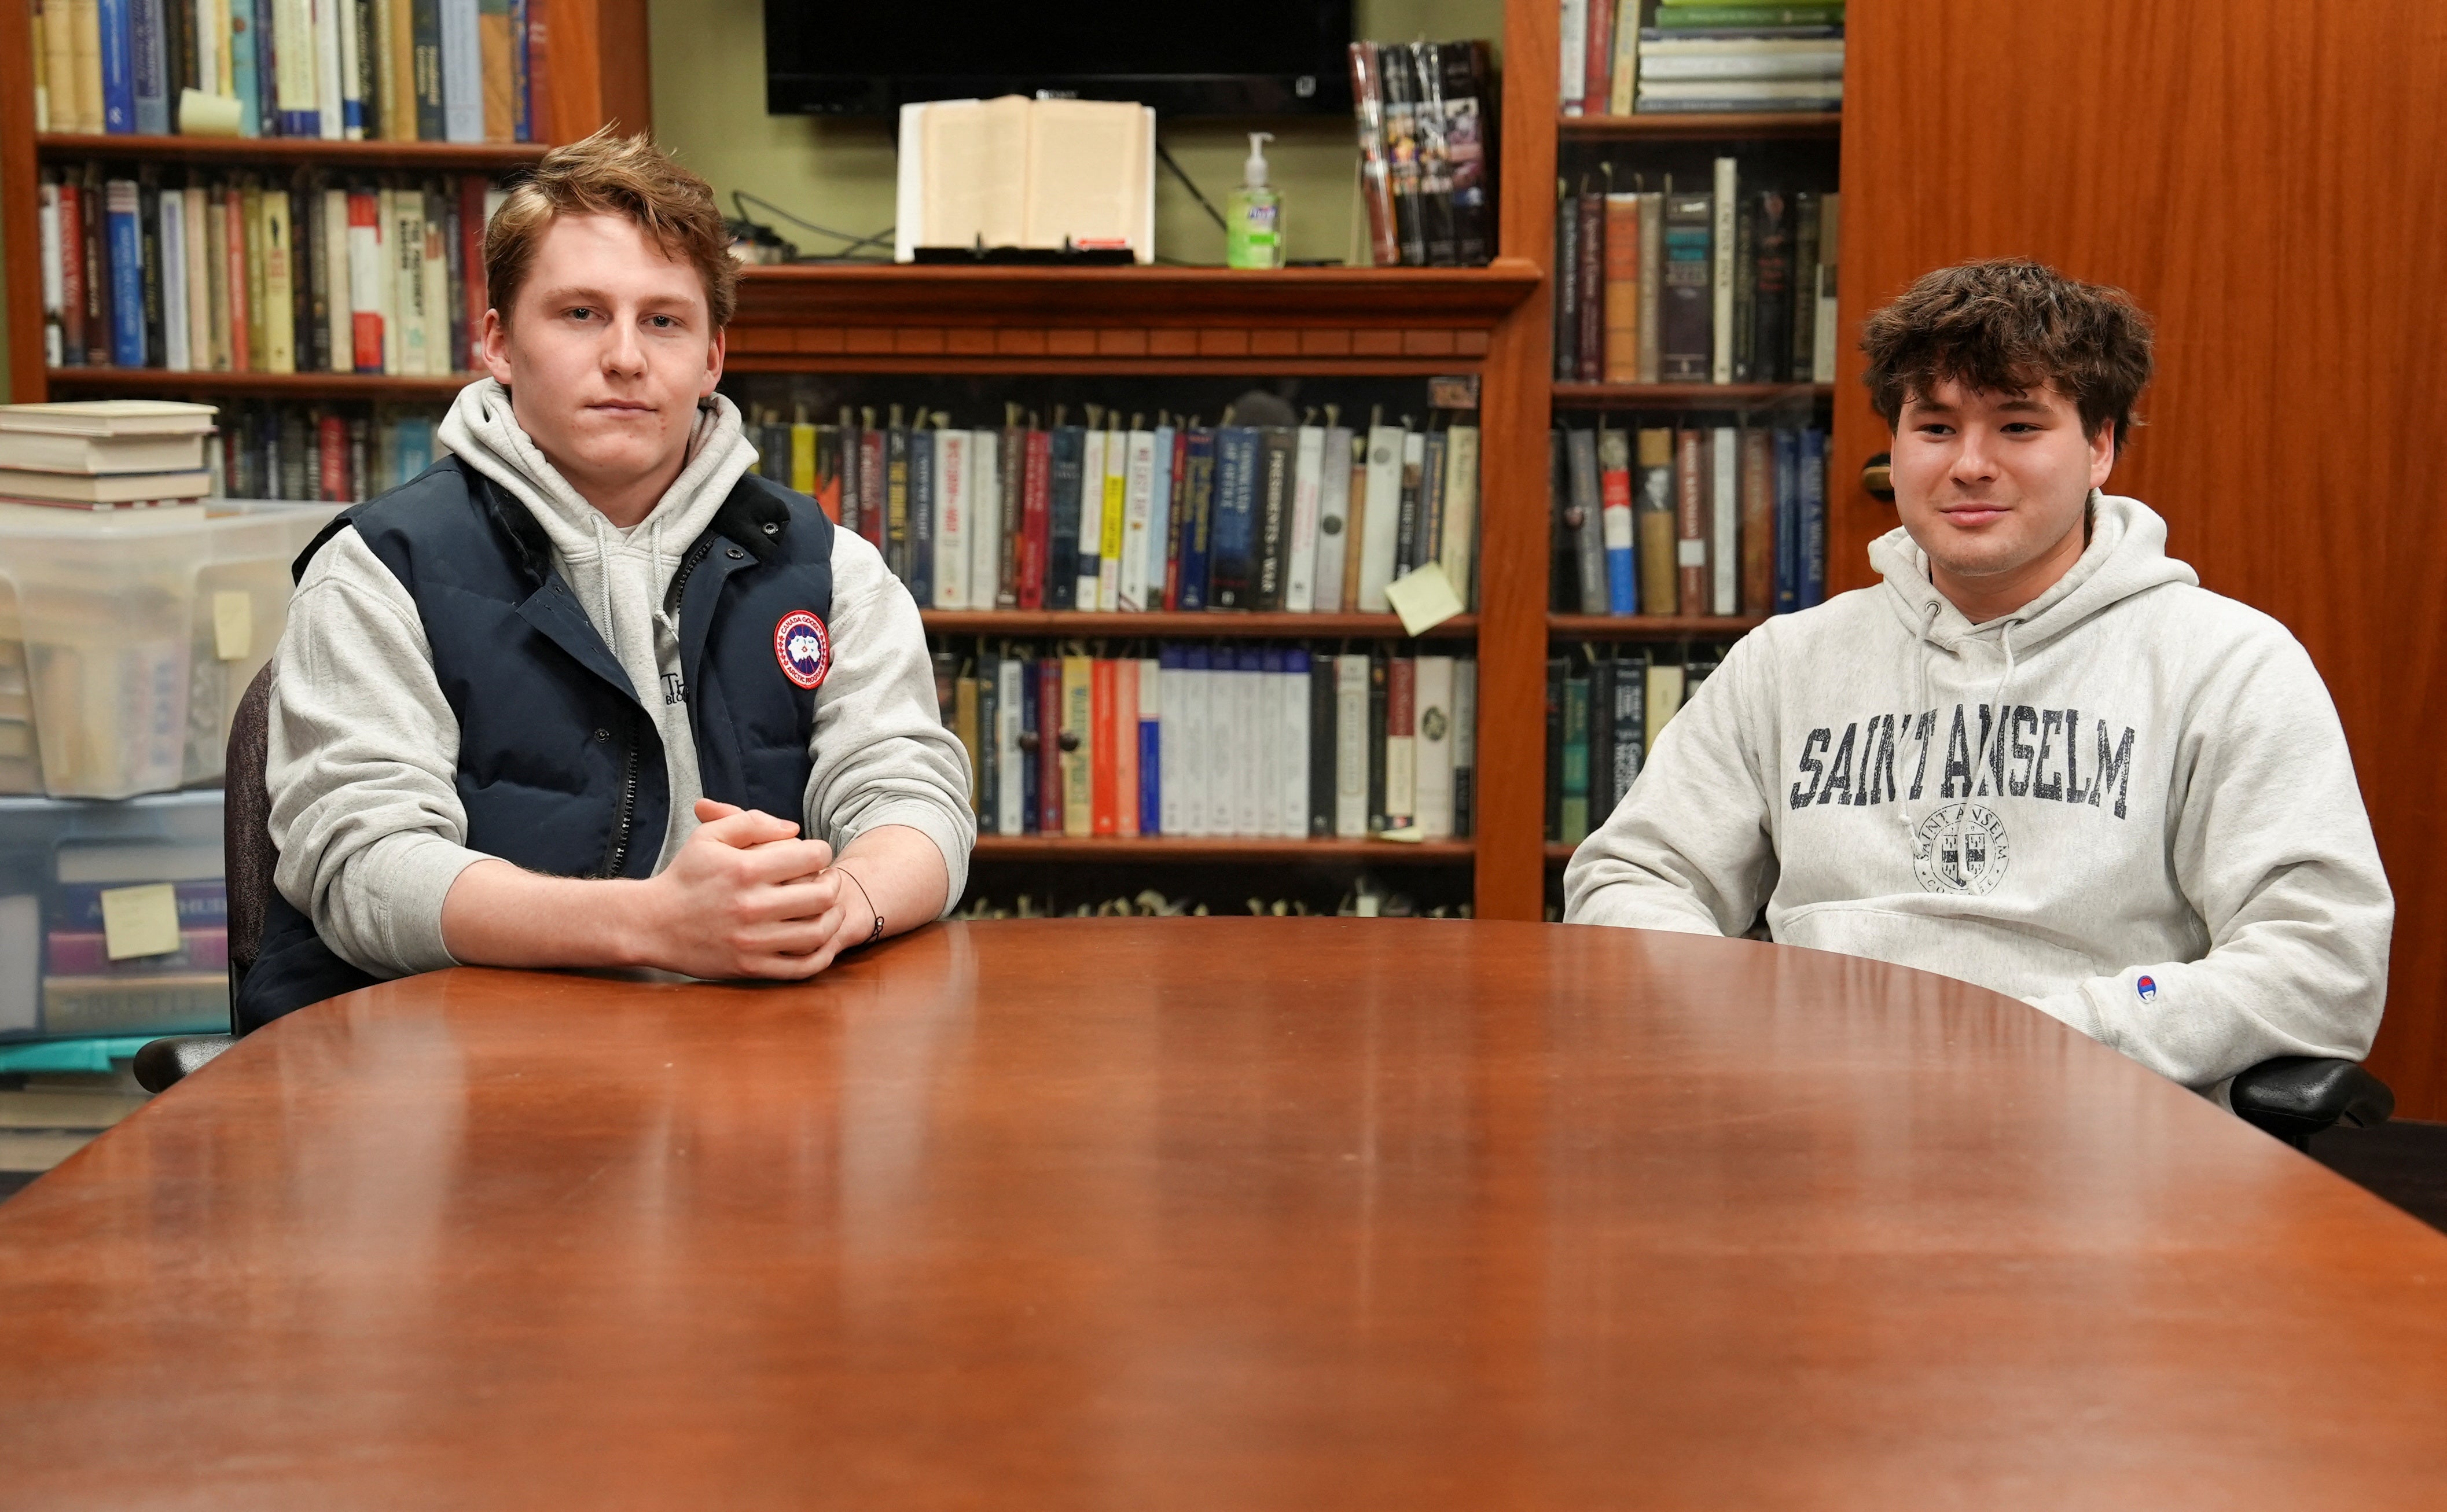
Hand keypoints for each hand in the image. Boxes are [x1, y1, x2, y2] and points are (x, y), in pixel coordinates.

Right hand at [622, 799, 854, 979]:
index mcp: (744, 870)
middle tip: (827, 880)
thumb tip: (794, 829)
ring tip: (828, 908)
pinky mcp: (751, 968)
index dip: (822, 852)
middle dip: (834, 883)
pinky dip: (821, 954)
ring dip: (833, 917)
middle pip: (823, 896)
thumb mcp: (709, 836)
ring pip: (818, 933)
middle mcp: (751, 907)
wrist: (652, 924)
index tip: (816, 855)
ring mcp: (752, 941)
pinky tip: (819, 938)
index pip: (811, 857)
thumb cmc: (685, 876)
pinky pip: (802, 967)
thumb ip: (751, 821)